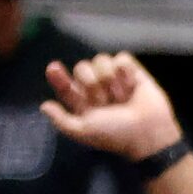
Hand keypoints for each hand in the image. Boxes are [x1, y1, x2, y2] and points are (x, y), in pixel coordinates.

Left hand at [40, 52, 182, 162]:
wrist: (148, 133)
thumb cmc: (116, 135)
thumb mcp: (83, 131)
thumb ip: (61, 121)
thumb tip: (44, 106)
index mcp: (84, 103)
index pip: (65, 84)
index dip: (58, 76)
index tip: (54, 69)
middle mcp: (98, 89)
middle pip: (82, 67)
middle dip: (92, 83)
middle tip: (104, 101)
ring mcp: (115, 79)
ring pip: (100, 60)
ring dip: (109, 79)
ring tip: (121, 96)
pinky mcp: (132, 72)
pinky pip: (121, 58)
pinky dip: (125, 71)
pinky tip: (131, 85)